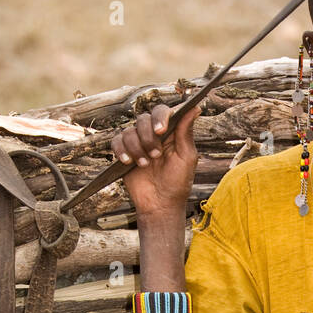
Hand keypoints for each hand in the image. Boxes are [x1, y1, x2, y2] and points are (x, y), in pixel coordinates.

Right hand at [110, 102, 198, 217]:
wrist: (160, 205)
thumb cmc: (177, 182)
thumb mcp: (186, 157)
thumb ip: (186, 132)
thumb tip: (195, 107)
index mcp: (170, 132)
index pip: (162, 111)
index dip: (160, 117)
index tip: (161, 130)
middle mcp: (152, 134)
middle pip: (143, 119)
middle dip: (148, 138)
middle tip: (156, 156)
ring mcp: (138, 143)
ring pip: (129, 131)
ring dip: (137, 148)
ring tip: (145, 165)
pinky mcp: (125, 152)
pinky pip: (116, 141)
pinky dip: (121, 150)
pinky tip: (128, 162)